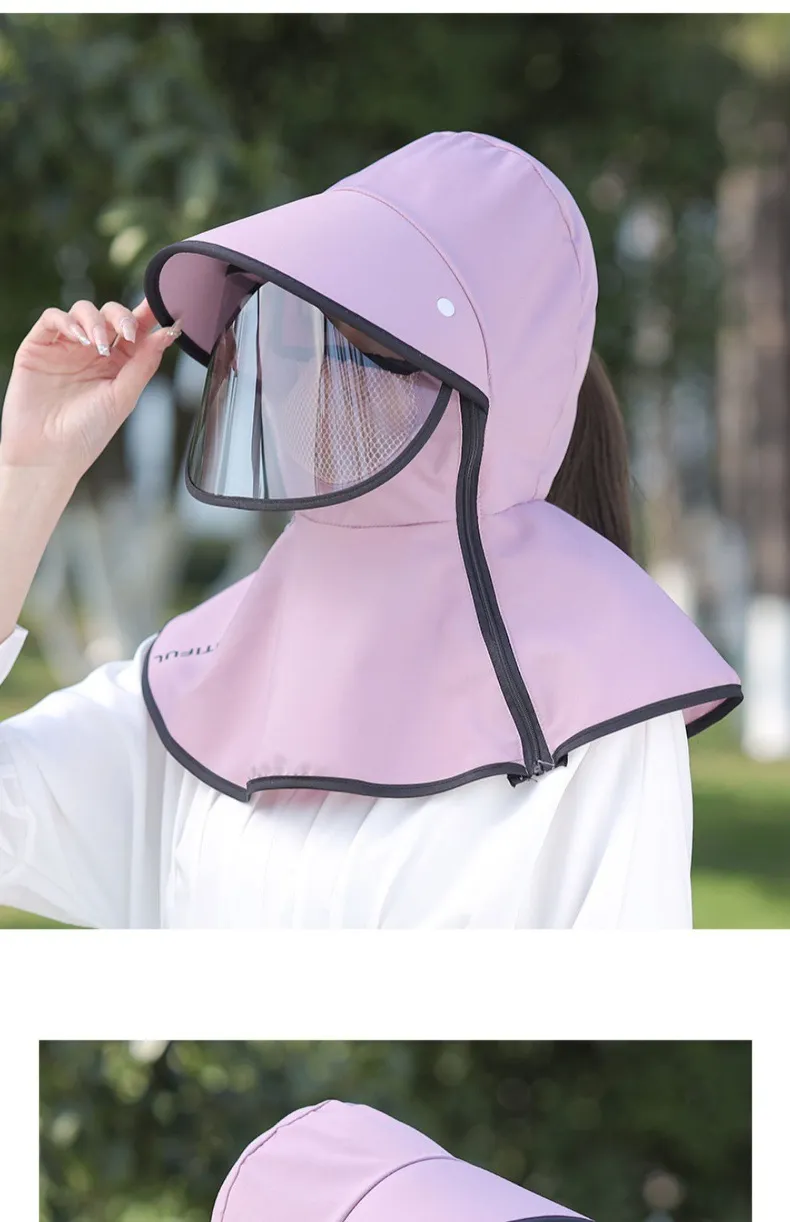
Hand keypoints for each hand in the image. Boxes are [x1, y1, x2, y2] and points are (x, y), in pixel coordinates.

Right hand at [0, 297, 182, 485]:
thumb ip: (144, 363)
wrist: (48, 454)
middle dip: (122, 316)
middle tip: (128, 333)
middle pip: (111, 314)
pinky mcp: (39, 347)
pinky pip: (52, 318)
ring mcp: (66, 348)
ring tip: (98, 345)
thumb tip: (169, 332)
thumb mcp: (123, 397)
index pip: (136, 330)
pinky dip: (66, 321)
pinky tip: (77, 339)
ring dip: (95, 320)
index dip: (149, 314)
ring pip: (83, 311)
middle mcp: (93, 352)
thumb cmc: (87, 434)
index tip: (165, 307)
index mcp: (119, 364)